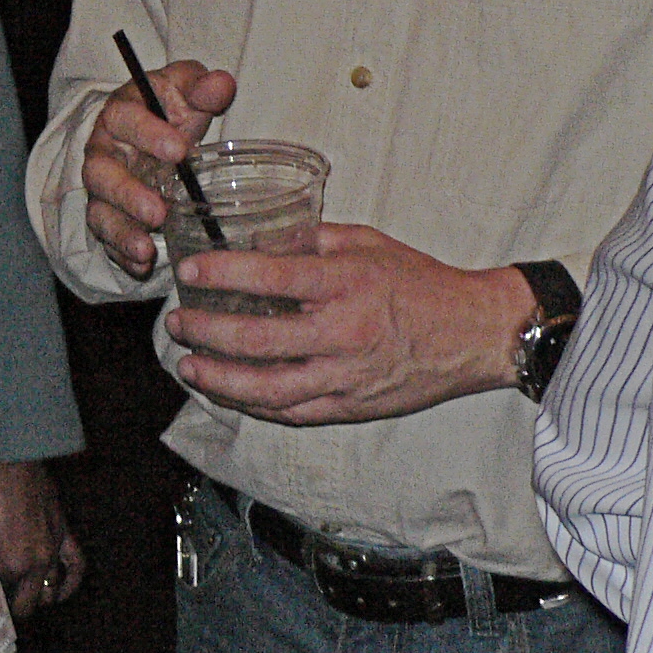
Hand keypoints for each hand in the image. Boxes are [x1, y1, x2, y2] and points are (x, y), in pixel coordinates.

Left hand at [0, 459, 84, 614]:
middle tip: (0, 604)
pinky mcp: (64, 533)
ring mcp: (54, 550)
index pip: (1, 599)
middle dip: (15, 609)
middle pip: (29, 603)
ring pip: (51, 590)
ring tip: (25, 598)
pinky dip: (72, 582)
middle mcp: (36, 564)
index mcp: (10, 566)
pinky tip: (61, 591)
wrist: (12, 459)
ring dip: (39, 598)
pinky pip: (77, 564)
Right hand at [79, 61, 236, 279]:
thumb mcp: (186, 91)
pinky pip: (108, 240)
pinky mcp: (108, 217)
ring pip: (100, 211)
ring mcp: (103, 190)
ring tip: (147, 248)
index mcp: (121, 115)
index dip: (148, 135)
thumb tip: (222, 84)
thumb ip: (201, 87)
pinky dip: (122, 255)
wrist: (152, 131)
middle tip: (158, 212)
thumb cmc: (170, 108)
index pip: (126, 120)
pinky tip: (142, 267)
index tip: (180, 150)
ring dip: (121, 231)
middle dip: (127, 194)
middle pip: (102, 174)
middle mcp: (103, 153)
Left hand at [165, 225, 536, 426]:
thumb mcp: (367, 242)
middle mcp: (343, 333)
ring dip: (220, 378)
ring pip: (268, 388)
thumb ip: (311, 240)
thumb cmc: (420, 282)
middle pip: (258, 339)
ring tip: (189, 364)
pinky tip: (230, 393)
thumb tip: (258, 243)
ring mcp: (347, 376)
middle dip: (207, 331)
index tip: (190, 272)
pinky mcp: (352, 406)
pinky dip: (255, 405)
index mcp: (346, 284)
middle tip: (178, 322)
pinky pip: (293, 412)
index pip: (271, 278)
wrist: (475, 333)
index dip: (222, 275)